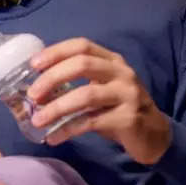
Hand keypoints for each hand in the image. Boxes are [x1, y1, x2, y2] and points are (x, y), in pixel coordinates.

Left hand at [28, 37, 171, 163]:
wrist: (154, 135)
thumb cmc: (119, 109)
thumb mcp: (102, 88)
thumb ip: (78, 82)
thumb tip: (37, 87)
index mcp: (112, 60)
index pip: (82, 46)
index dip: (56, 52)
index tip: (33, 64)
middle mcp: (122, 73)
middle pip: (83, 65)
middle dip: (52, 78)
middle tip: (32, 95)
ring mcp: (128, 95)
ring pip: (86, 95)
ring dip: (57, 108)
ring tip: (37, 120)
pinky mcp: (128, 119)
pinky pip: (91, 122)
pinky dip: (68, 129)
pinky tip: (53, 138)